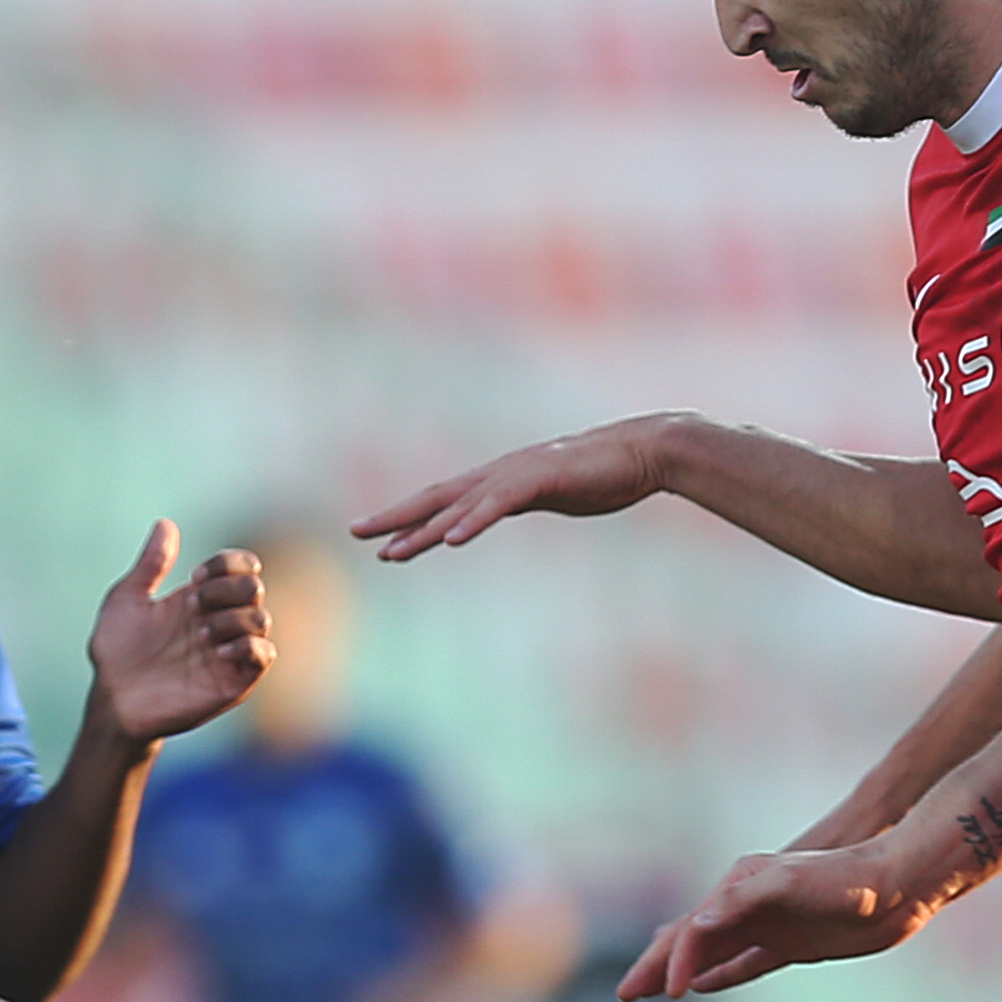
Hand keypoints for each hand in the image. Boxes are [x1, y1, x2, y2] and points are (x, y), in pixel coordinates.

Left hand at [87, 522, 272, 744]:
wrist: (115, 700)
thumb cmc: (116, 652)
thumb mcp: (127, 599)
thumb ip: (150, 564)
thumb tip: (166, 524)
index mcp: (200, 599)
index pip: (240, 567)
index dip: (226, 564)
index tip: (195, 578)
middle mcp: (220, 621)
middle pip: (254, 587)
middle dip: (226, 589)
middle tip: (193, 607)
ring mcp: (229, 651)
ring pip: (262, 618)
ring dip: (233, 618)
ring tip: (201, 635)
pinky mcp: (235, 680)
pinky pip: (265, 654)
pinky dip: (249, 646)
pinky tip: (218, 651)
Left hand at [355, 416, 676, 562]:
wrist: (645, 451)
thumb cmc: (606, 473)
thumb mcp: (555, 494)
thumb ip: (526, 500)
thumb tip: (508, 509)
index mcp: (502, 480)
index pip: (444, 501)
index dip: (408, 517)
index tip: (377, 536)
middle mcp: (500, 474)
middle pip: (436, 499)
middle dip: (395, 518)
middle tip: (356, 533)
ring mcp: (518, 475)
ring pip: (460, 506)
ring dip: (423, 530)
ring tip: (391, 551)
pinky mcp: (540, 480)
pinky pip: (499, 506)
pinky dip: (473, 522)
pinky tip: (451, 540)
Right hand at [617, 845, 927, 1001]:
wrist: (898, 885)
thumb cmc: (847, 879)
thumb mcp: (789, 883)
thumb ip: (740, 900)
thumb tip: (696, 925)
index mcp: (738, 886)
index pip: (693, 930)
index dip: (673, 961)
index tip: (668, 993)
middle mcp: (746, 905)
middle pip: (690, 941)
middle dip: (656, 967)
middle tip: (624, 995)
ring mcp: (768, 925)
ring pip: (712, 954)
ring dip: (682, 972)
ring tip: (652, 993)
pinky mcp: (792, 945)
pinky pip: (745, 963)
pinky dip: (721, 975)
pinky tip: (704, 986)